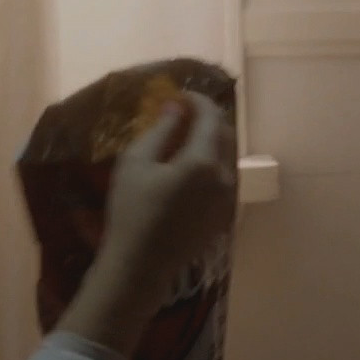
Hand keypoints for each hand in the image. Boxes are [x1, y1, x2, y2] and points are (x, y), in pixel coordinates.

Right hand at [99, 93, 238, 299]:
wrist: (140, 265)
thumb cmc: (131, 211)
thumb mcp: (136, 162)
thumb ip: (161, 129)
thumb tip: (176, 105)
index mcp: (204, 161)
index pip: (211, 116)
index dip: (196, 99)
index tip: (178, 94)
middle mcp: (225, 176)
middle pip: (225, 133)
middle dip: (207, 117)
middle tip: (181, 112)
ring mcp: (228, 197)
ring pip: (228, 155)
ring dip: (211, 139)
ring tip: (183, 135)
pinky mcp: (225, 213)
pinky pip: (224, 176)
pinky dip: (212, 161)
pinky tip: (189, 163)